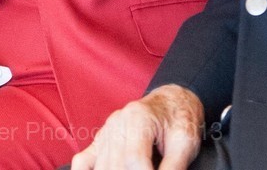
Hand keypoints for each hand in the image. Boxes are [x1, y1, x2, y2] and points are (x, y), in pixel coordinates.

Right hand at [71, 85, 206, 169]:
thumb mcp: (185, 142)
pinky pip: (82, 161)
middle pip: (115, 165)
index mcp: (138, 118)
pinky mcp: (101, 140)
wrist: (172, 102)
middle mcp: (117, 123)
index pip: (134, 159)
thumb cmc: (179, 119)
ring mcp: (106, 131)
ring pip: (100, 166)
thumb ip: (173, 167)